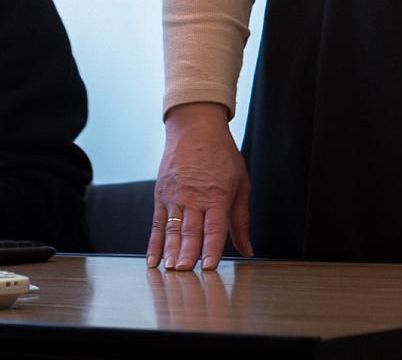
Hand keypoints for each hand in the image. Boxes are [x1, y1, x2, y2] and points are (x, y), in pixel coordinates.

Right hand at [148, 102, 252, 271]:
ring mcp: (175, 196)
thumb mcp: (241, 184)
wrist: (195, 127)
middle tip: (184, 274)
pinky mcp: (161, 195)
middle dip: (187, 255)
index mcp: (217, 195)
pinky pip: (157, 223)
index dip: (211, 249)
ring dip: (170, 252)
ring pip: (172, 229)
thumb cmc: (221, 154)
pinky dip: (154, 243)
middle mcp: (194, 197)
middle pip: (191, 232)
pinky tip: (153, 259)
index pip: (214, 228)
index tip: (208, 267)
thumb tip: (248, 249)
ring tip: (169, 270)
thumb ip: (241, 220)